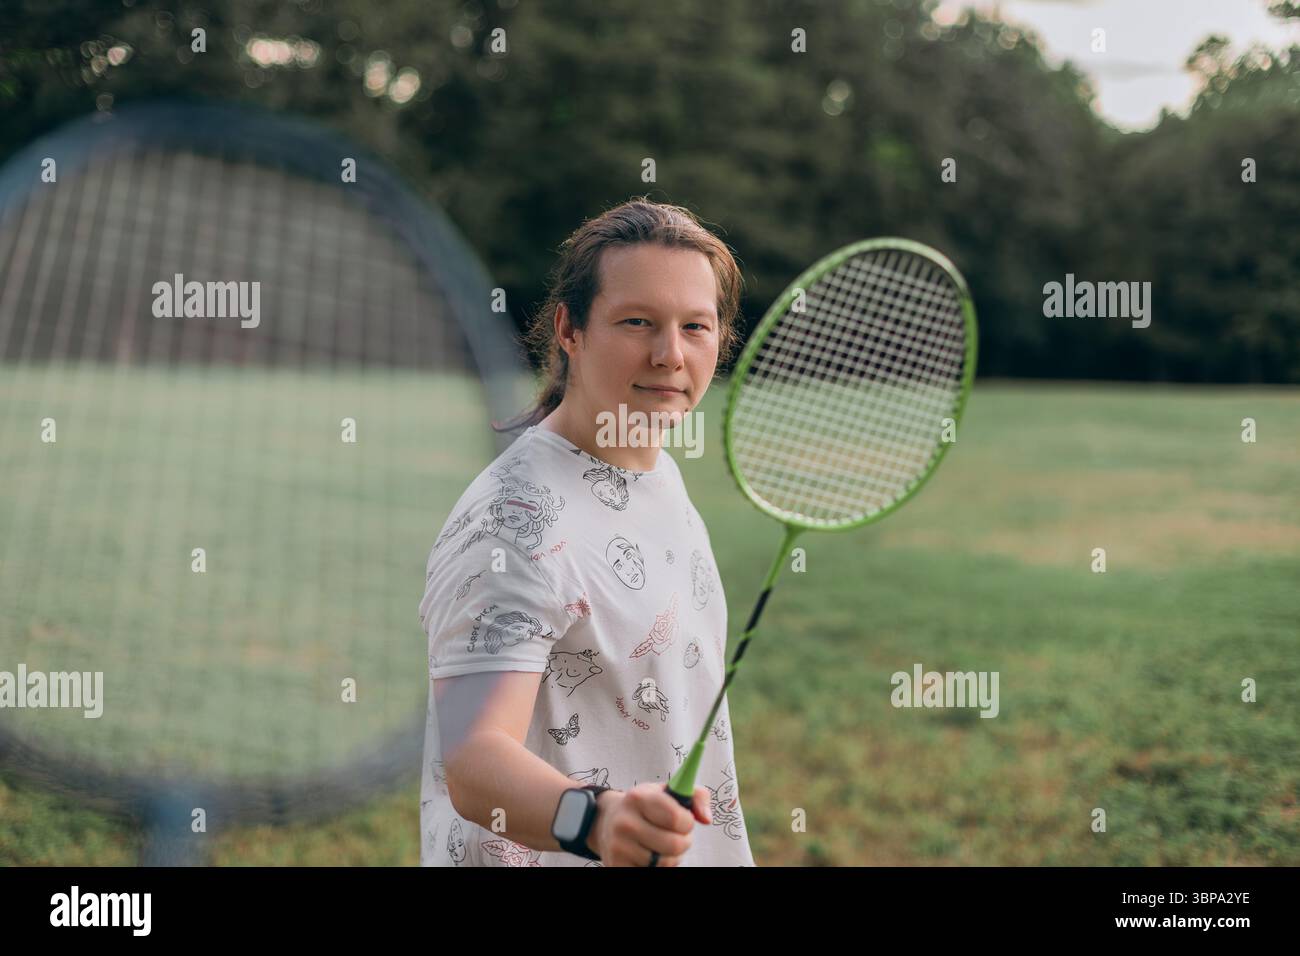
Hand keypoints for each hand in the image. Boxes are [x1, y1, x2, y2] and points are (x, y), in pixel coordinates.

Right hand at [588, 783, 711, 865]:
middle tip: (676, 835)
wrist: (606, 821)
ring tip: (663, 844)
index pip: (676, 818)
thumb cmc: (645, 805)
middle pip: (675, 845)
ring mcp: (619, 847)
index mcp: (638, 798)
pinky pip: (654, 872)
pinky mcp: (617, 866)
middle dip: (683, 841)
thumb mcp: (666, 792)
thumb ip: (696, 796)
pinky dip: (659, 867)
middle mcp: (625, 822)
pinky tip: (651, 854)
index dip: (687, 822)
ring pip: (666, 863)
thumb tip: (707, 819)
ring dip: (672, 856)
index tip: (683, 820)